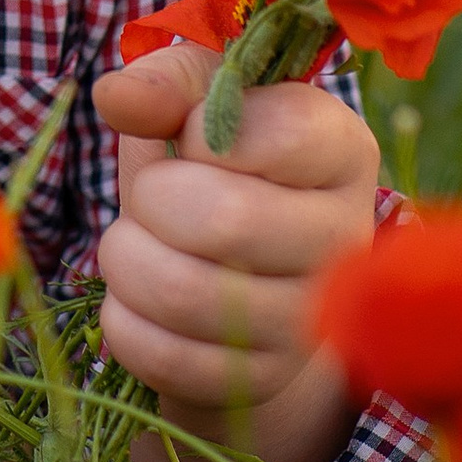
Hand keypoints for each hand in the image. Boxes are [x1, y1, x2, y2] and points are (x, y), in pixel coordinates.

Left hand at [87, 41, 379, 461]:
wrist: (229, 269)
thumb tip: (115, 96)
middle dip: (152, 199)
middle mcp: (346, 238)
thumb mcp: (197, 100)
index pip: (278, 136)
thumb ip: (166, 81)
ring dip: (128, 259)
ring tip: (138, 242)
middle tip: (150, 195)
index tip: (192, 139)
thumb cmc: (213, 164)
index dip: (202, 133)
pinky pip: (165, 356)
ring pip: (185, 295)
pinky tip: (142, 299)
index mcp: (344, 150)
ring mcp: (310, 321)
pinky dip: (127, 321)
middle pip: (224, 221)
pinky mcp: (264, 379)